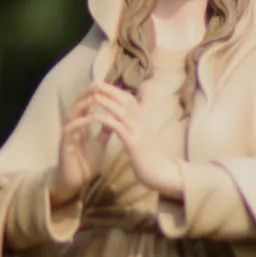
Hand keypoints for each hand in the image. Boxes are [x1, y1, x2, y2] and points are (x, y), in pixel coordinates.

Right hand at [52, 88, 109, 202]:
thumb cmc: (85, 163)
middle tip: (101, 83)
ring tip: (96, 97)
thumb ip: (105, 131)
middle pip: (78, 103)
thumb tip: (115, 117)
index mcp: (80, 124)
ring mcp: (67, 134)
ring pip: (73, 113)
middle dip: (89, 93)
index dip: (98, 94)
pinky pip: (70, 129)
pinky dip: (80, 122)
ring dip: (84, 104)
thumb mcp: (99, 144)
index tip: (111, 86)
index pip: (88, 103)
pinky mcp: (64, 144)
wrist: (75, 182)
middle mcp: (72, 125)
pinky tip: (90, 118)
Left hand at [80, 83, 183, 199]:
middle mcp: (142, 122)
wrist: (164, 173)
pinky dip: (104, 119)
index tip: (102, 86)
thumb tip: (129, 123)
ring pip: (120, 109)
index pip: (129, 99)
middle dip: (109, 90)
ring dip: (105, 101)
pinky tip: (93, 117)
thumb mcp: (145, 139)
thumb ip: (138, 129)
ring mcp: (138, 131)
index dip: (115, 91)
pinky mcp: (133, 142)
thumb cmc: (153, 159)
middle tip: (94, 83)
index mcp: (144, 120)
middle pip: (124, 99)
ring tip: (91, 96)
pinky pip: (116, 126)